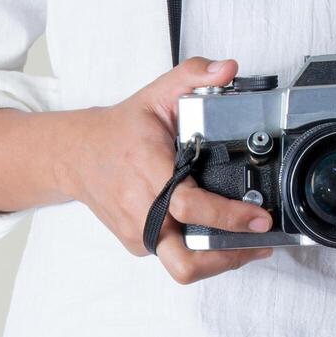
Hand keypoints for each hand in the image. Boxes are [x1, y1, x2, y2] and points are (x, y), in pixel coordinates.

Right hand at [62, 57, 274, 284]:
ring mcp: (137, 231)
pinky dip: (198, 250)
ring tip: (245, 244)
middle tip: (257, 244)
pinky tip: (214, 233)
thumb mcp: (156, 94)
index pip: (191, 207)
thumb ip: (194, 76)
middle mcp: (142, 209)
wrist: (76, 155)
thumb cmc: (119, 131)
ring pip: (182, 267)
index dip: (229, 218)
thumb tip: (228, 69)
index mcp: (149, 172)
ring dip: (218, 261)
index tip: (260, 218)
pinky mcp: (136, 243)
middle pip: (185, 262)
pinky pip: (172, 256)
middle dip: (226, 260)